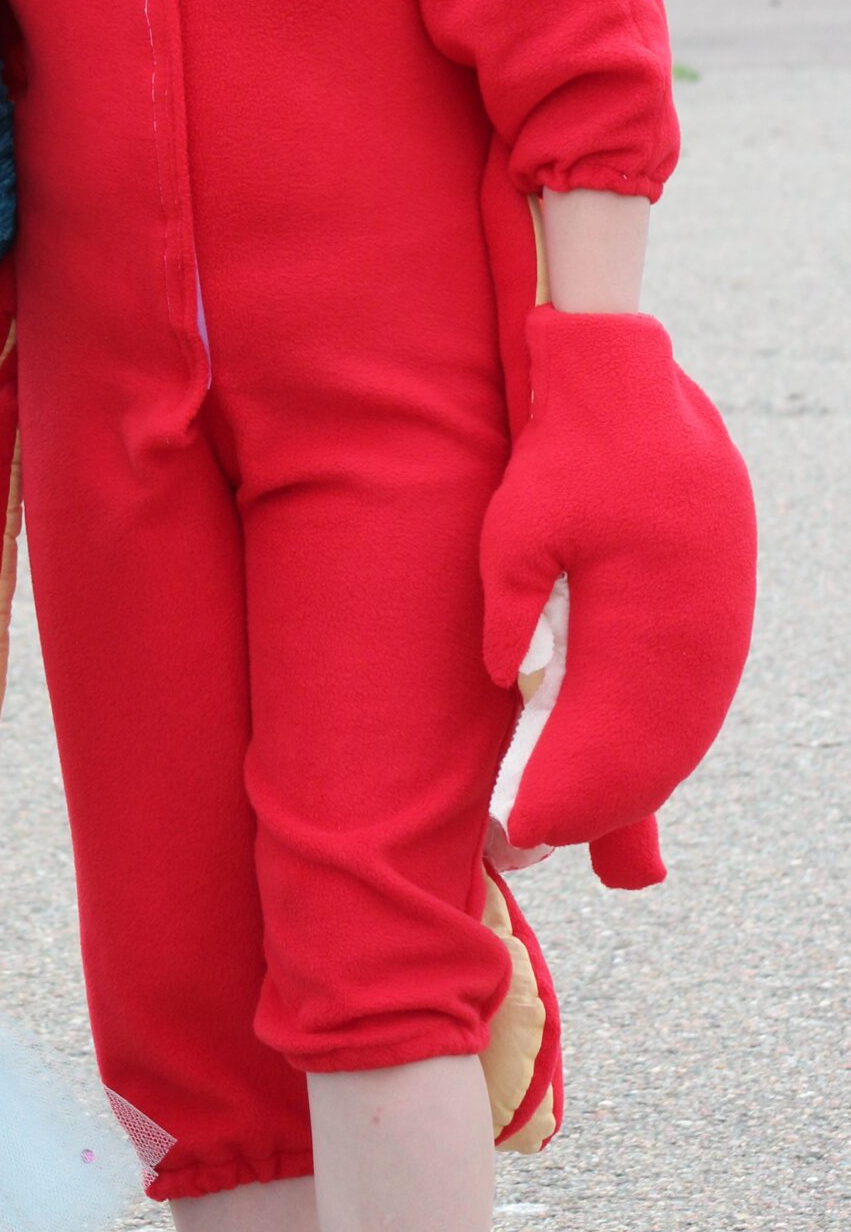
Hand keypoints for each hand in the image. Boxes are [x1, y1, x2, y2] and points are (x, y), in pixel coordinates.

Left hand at [480, 307, 755, 851]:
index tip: (523, 832)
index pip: (613, 739)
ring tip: (595, 837)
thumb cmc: (566, 452)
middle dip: (603, 809)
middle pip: (656, 751)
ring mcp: (720, 619)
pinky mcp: (720, 604)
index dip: (570, 795)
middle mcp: (699, 630)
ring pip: (683, 730)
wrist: (636, 386)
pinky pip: (694, 694)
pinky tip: (635, 771)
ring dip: (642, 785)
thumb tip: (513, 684)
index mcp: (651, 615)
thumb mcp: (514, 525)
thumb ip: (511, 607)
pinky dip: (664, 741)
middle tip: (540, 844)